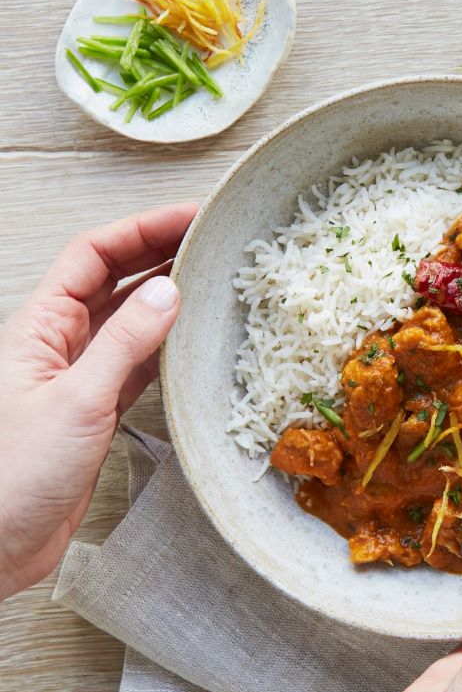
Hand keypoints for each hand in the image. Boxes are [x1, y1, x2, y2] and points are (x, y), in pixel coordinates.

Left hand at [0, 203, 196, 598]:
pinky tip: (193, 343)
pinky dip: (166, 348)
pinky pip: (137, 366)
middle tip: (211, 240)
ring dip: (167, 299)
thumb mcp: (77, 401)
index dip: (142, 228)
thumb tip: (168, 291)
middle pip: (113, 280)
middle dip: (159, 253)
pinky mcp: (95, 413)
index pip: (93, 256)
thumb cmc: (12, 475)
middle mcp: (58, 345)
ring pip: (128, 322)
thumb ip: (124, 344)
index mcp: (39, 327)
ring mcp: (78, 378)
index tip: (191, 216)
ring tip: (212, 281)